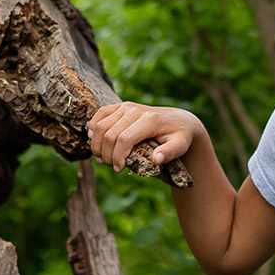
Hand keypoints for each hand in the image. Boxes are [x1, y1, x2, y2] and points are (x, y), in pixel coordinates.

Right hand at [87, 102, 201, 172]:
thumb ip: (170, 152)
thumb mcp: (181, 145)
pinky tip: (94, 141)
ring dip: (97, 145)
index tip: (119, 169)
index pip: (125, 139)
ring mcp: (126, 106)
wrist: (178, 120)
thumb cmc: (179, 136)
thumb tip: (156, 160)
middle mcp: (135, 110)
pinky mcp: (120, 106)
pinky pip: (100, 114)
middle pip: (109, 134)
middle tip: (111, 166)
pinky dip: (93, 128)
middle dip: (106, 154)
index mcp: (149, 120)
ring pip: (100, 126)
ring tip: (103, 159)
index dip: (117, 156)